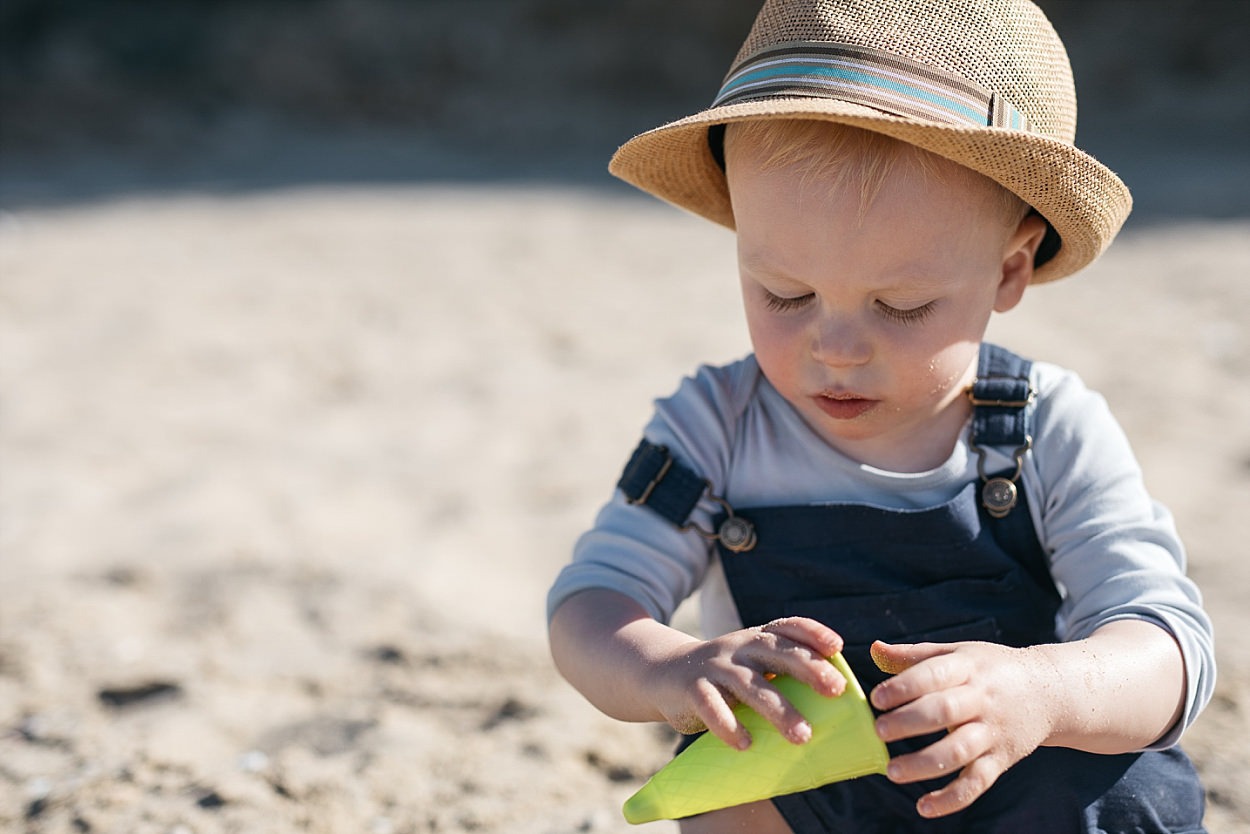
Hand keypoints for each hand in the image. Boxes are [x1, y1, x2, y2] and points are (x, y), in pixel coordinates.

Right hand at [647, 617, 845, 750]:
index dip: (813, 632)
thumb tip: (834, 708)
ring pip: (748, 684)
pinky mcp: (692, 689)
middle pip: (776, 651)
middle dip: (808, 668)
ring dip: (778, 709)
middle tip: (836, 690)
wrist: (663, 673)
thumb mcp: (749, 665)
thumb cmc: (723, 677)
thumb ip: (779, 675)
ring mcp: (714, 667)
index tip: (837, 647)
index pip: (787, 626)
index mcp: (756, 639)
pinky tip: (746, 744)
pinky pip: (711, 706)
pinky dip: (729, 725)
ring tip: (802, 736)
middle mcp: (738, 648)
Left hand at [868, 640, 1058, 817]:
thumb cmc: (991, 670)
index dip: (904, 686)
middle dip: (908, 723)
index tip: (877, 699)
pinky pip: (977, 782)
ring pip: (959, 751)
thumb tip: (874, 650)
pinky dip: (952, 798)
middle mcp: (981, 699)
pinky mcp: (1001, 759)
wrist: (1049, 692)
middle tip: (878, 731)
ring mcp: (993, 732)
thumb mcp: (958, 653)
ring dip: (924, 763)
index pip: (934, 674)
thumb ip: (915, 656)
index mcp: (967, 668)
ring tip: (892, 771)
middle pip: (944, 711)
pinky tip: (924, 807)